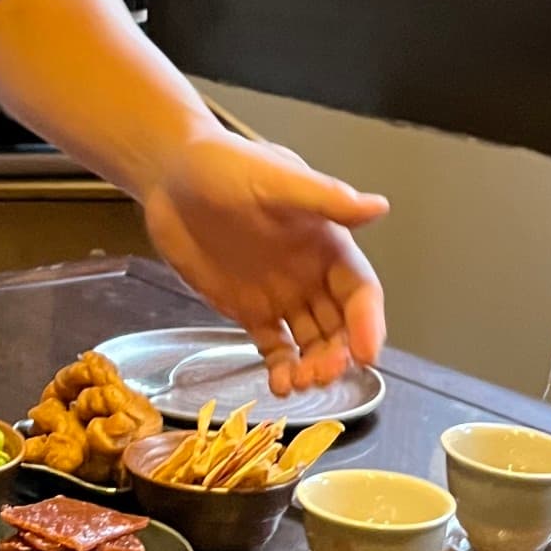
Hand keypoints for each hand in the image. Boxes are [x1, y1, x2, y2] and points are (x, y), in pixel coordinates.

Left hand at [140, 133, 387, 394]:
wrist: (171, 175)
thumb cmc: (226, 165)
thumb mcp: (275, 179)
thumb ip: (324, 198)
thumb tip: (378, 207)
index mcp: (327, 242)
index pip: (360, 291)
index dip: (369, 322)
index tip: (367, 354)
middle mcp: (311, 274)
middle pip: (340, 325)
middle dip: (339, 354)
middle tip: (323, 375)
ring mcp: (281, 294)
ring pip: (311, 342)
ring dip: (313, 366)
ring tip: (300, 384)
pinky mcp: (249, 309)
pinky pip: (274, 346)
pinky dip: (281, 367)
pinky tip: (279, 385)